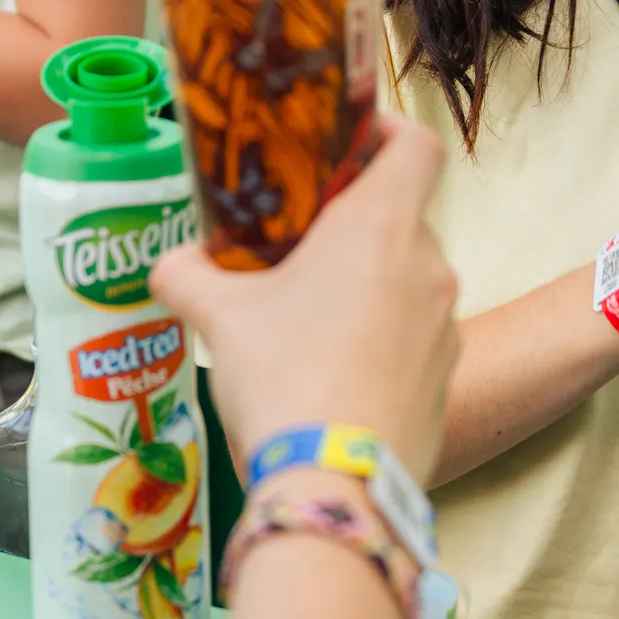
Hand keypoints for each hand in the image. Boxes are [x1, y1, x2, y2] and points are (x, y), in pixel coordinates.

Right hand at [153, 118, 455, 478]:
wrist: (335, 488)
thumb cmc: (283, 381)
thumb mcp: (219, 318)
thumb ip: (188, 275)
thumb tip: (171, 265)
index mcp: (380, 226)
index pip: (414, 143)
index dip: (384, 129)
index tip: (344, 142)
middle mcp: (427, 266)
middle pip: (401, 216)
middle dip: (351, 224)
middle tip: (295, 244)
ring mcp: (445, 326)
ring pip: (406, 280)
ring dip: (364, 285)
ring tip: (305, 316)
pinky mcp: (447, 379)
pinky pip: (413, 337)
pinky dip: (379, 338)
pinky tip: (329, 372)